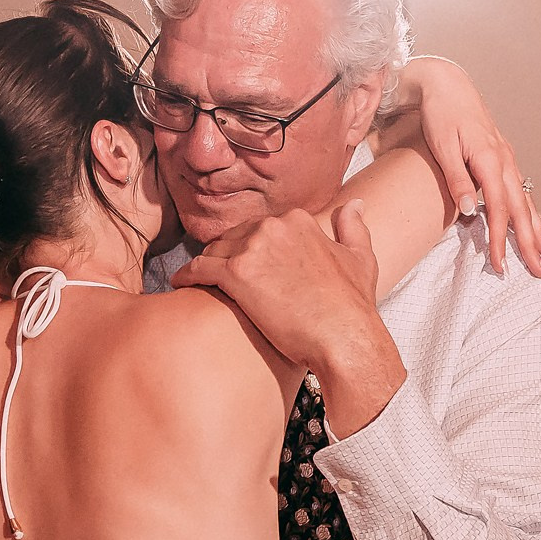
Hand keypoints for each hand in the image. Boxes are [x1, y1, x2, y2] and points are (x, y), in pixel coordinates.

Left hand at [173, 203, 405, 434]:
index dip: (250, 246)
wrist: (344, 336)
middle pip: (234, 236)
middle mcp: (273, 226)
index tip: (246, 262)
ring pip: (215, 250)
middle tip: (220, 275)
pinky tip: (180, 284)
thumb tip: (355, 203)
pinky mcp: (236, 274)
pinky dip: (186, 275)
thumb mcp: (360, 257)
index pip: (259, 227)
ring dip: (206, 265)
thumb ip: (353, 227)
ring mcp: (253, 248)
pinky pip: (199, 268)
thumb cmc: (352, 305)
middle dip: (226, 254)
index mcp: (297, 220)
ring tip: (198, 282)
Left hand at [397, 56, 540, 275]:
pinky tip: (536, 223)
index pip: (500, 209)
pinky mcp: (502, 157)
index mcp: (490, 159)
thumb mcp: (443, 147)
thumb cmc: (441, 113)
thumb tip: (473, 210)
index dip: (501, 239)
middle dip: (531, 243)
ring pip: (527, 201)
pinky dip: (531, 211)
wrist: (447, 85)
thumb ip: (458, 180)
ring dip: (538, 230)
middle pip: (522, 210)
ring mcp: (506, 159)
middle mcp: (504, 161)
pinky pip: (521, 190)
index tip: (500, 264)